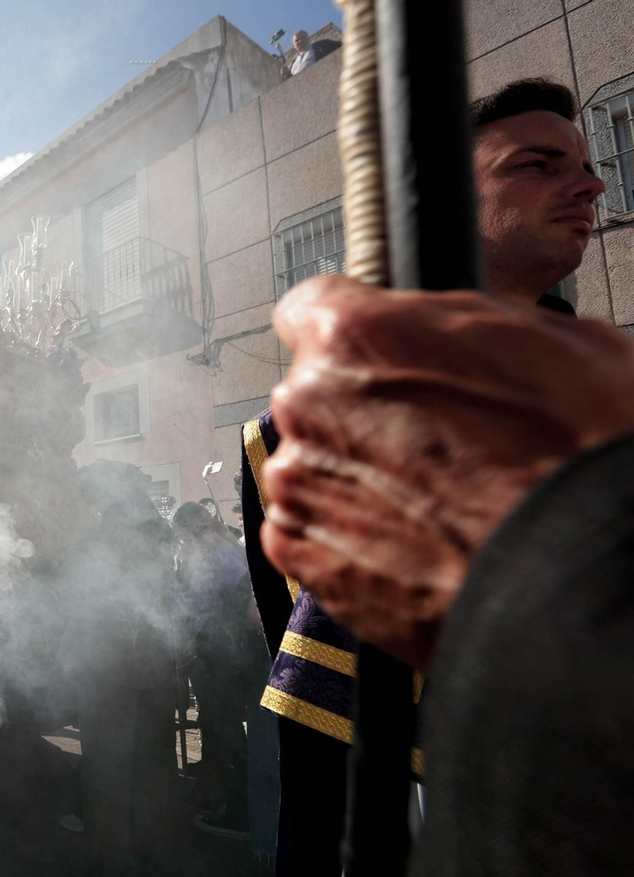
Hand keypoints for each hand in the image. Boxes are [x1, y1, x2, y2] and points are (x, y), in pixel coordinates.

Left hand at [260, 276, 633, 667]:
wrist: (577, 569)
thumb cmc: (576, 453)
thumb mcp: (543, 338)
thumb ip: (458, 328)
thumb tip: (448, 332)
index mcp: (353, 337)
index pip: (312, 308)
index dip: (352, 331)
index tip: (375, 352)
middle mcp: (307, 405)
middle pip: (314, 394)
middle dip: (362, 411)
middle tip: (432, 439)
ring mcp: (300, 486)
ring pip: (313, 465)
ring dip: (354, 477)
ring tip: (431, 500)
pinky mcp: (304, 557)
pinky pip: (308, 533)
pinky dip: (346, 539)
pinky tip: (410, 541)